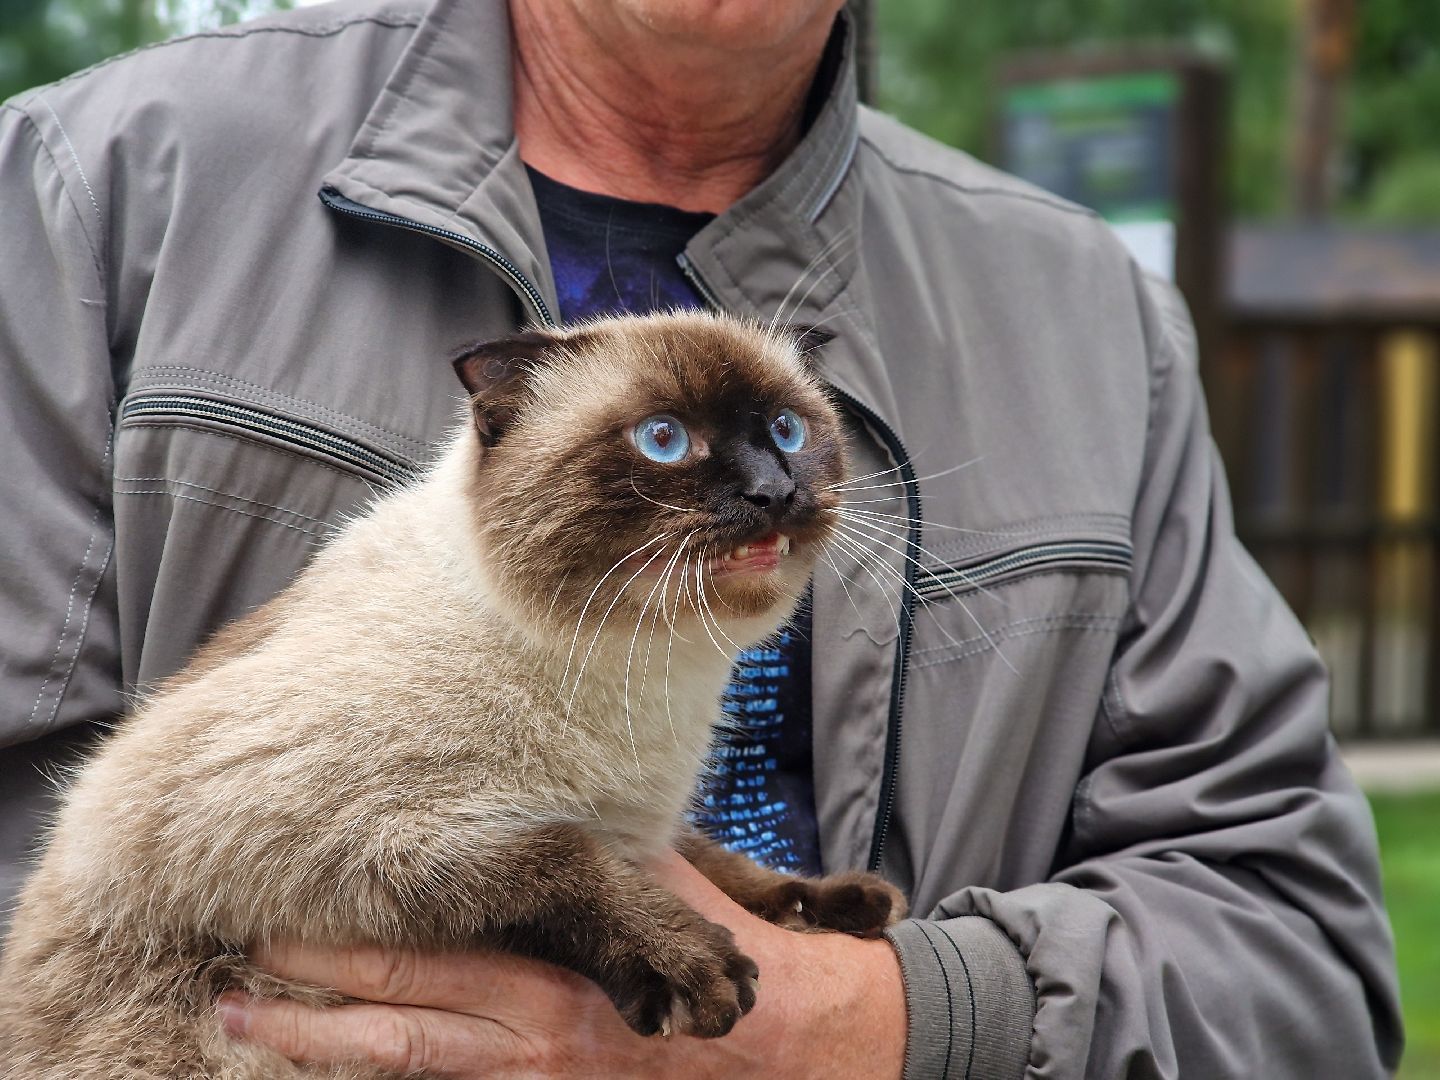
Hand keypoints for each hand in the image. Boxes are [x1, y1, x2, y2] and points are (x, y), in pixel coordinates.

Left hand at [220, 851, 906, 1077]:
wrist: (792, 1048)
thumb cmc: (720, 958)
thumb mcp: (659, 889)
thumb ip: (591, 863)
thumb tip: (539, 814)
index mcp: (552, 982)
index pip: (424, 965)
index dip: (345, 952)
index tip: (278, 924)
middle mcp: (530, 1048)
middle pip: (393, 1034)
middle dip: (303, 1015)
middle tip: (227, 986)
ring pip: (411, 1078)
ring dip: (326, 1056)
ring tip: (246, 1030)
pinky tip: (342, 1068)